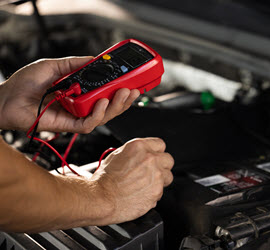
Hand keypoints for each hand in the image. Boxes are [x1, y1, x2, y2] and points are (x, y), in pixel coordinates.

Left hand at [0, 57, 139, 132]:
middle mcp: (80, 105)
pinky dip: (98, 114)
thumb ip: (76, 63)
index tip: (132, 81)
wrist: (6, 99)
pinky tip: (102, 102)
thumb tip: (96, 59)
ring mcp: (75, 117)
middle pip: (109, 106)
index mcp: (79, 92)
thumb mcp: (54, 65)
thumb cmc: (24, 84)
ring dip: (117, 106)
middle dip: (124, 99)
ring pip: (104, 117)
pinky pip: (89, 124)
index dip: (120, 89)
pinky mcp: (68, 126)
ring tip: (124, 94)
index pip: (105, 93)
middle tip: (134, 89)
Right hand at [91, 138, 173, 223]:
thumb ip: (136, 153)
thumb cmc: (104, 179)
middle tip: (151, 173)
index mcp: (140, 147)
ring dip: (160, 181)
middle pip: (168, 160)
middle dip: (161, 166)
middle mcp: (150, 159)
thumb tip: (143, 155)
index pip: (160, 144)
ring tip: (144, 185)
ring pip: (168, 177)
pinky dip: (153, 194)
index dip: (156, 152)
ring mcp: (156, 176)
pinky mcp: (157, 192)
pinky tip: (140, 194)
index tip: (154, 157)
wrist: (100, 199)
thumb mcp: (117, 155)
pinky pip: (161, 192)